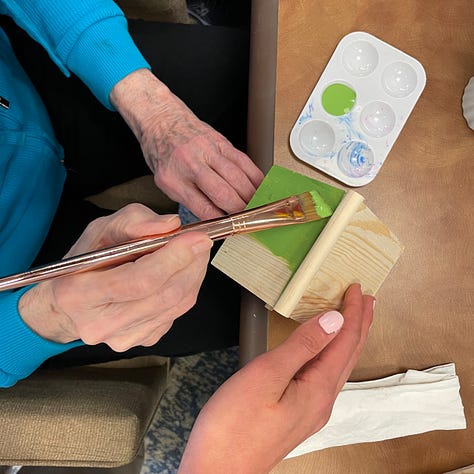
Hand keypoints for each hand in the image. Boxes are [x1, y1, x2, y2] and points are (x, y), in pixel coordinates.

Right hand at [19, 204, 211, 349]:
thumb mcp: (100, 230)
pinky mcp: (143, 340)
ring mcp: (124, 337)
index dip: (175, 257)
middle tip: (202, 240)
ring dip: (194, 274)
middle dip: (191, 263)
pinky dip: (187, 287)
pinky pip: (177, 312)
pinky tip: (181, 272)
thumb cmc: (86, 262)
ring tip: (194, 251)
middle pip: (165, 294)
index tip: (198, 237)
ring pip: (177, 304)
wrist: (69, 304)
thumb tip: (170, 225)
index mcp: (79, 294)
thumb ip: (134, 221)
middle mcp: (101, 324)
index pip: (140, 280)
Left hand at [110, 69, 263, 219]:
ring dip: (251, 195)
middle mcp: (190, 163)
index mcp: (173, 179)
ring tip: (256, 206)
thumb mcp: (166, 182)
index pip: (203, 208)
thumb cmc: (163, 152)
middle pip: (223, 193)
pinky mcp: (221, 141)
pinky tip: (259, 186)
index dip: (221, 221)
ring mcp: (207, 150)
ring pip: (237, 178)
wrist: (162, 119)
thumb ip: (190, 200)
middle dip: (239, 210)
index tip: (231, 228)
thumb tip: (216, 219)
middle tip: (248, 220)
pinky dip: (255, 177)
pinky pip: (244, 161)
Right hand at [179, 284, 373, 473]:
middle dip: (359, 325)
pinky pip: (324, 377)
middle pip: (348, 355)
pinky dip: (331, 355)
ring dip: (347, 340)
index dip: (353, 313)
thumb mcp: (267, 375)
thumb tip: (333, 321)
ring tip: (353, 321)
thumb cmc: (234, 426)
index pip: (345, 342)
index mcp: (318, 390)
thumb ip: (302, 346)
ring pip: (338, 367)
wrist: (217, 471)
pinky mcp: (296, 415)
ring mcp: (310, 411)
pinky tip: (324, 353)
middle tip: (366, 300)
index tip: (356, 289)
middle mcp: (321, 402)